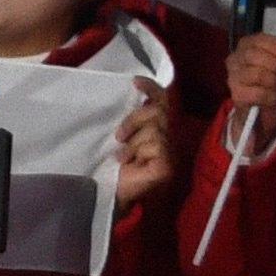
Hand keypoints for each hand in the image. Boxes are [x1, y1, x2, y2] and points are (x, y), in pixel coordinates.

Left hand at [114, 79, 174, 211]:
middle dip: (135, 119)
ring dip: (133, 142)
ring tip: (123, 156)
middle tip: (119, 136)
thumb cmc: (110, 166)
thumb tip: (128, 95)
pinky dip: (138, 152)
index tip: (134, 82)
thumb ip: (129, 119)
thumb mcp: (119, 136)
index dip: (151, 88)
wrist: (106, 194)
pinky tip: (131, 164)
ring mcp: (170, 152)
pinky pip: (155, 144)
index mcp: (156, 129)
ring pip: (155, 128)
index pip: (161, 101)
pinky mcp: (167, 165)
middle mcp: (167, 138)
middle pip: (158, 111)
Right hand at [224, 32, 275, 153]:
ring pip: (256, 74)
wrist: (267, 106)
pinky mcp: (236, 96)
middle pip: (254, 55)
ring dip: (275, 81)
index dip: (275, 45)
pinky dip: (271, 96)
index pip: (258, 39)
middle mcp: (234, 59)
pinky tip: (274, 98)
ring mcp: (232, 78)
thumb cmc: (275, 78)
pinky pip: (257, 93)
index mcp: (246, 45)